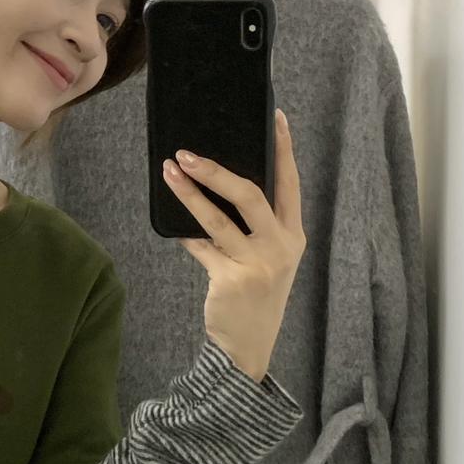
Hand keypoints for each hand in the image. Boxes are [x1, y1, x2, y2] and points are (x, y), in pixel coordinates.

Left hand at [162, 109, 305, 381]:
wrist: (248, 346)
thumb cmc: (255, 295)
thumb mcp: (268, 258)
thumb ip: (255, 226)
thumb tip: (220, 182)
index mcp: (294, 235)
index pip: (290, 183)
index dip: (284, 149)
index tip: (276, 117)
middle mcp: (280, 247)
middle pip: (250, 195)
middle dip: (217, 170)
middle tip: (188, 152)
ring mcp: (256, 264)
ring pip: (218, 219)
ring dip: (190, 193)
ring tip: (169, 171)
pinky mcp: (231, 280)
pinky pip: (200, 247)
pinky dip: (185, 233)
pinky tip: (173, 223)